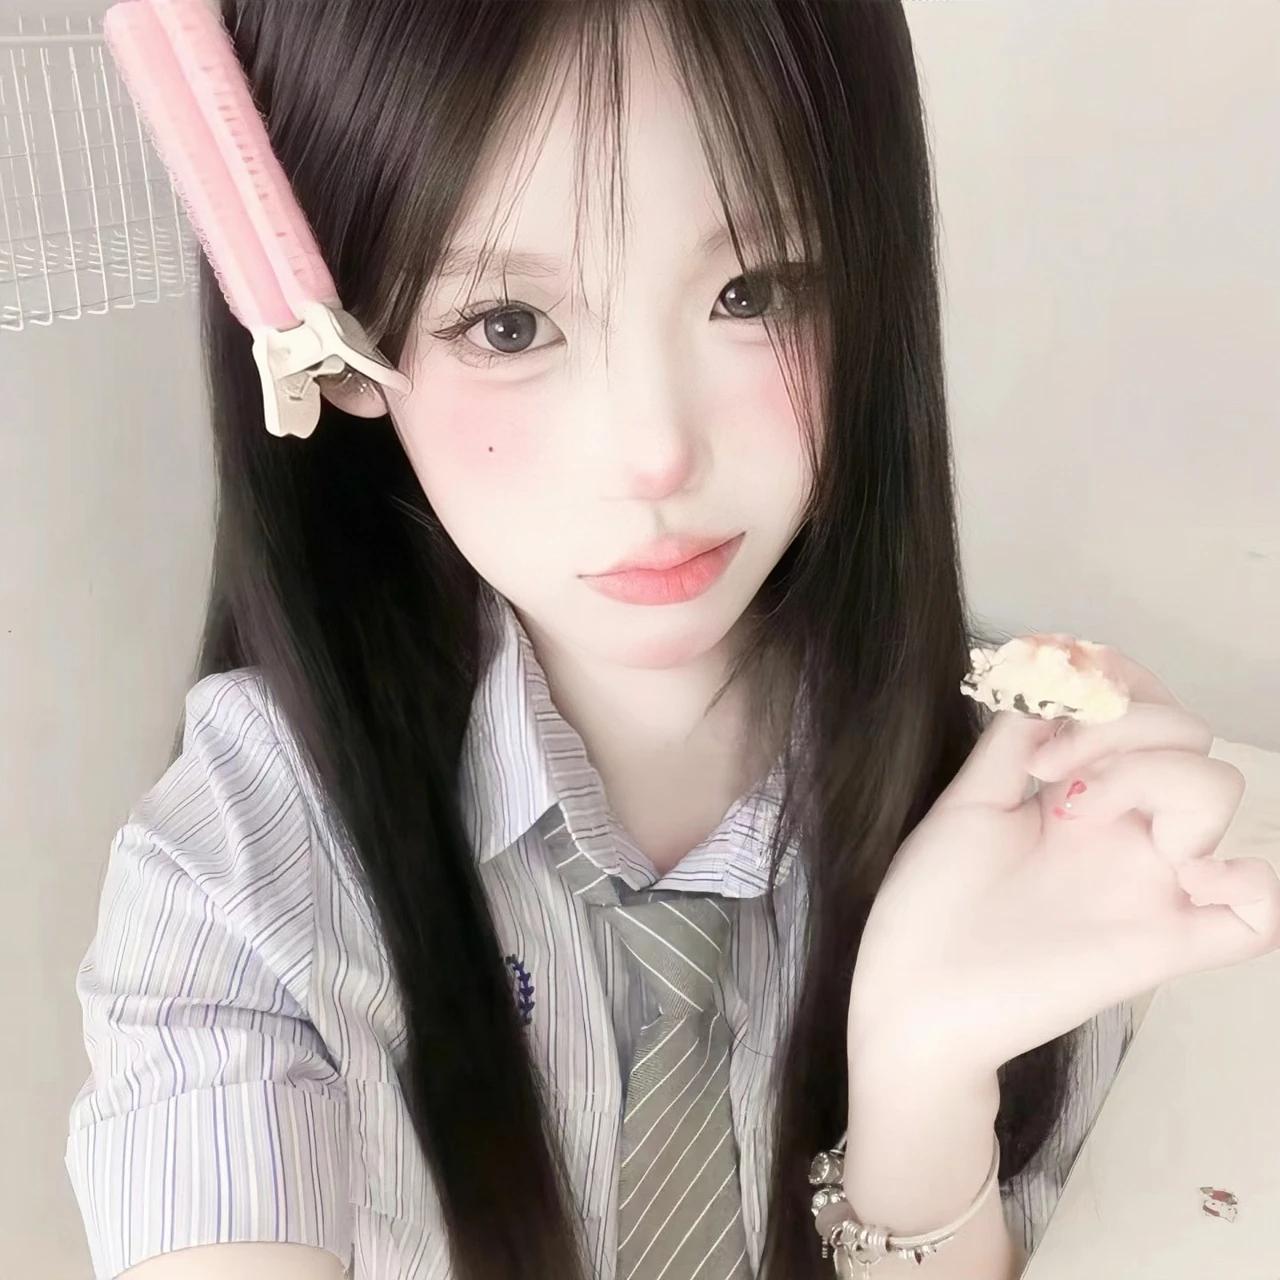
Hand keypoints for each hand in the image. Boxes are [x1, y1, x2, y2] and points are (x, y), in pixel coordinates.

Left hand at [846, 636, 1279, 1077]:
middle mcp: (1126, 835)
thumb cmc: (929, 907)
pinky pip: (1259, 919)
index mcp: (1080, 799)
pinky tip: (1180, 869)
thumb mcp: (965, 803)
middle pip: (1189, 738)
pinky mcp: (1161, 947)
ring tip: (1077, 812)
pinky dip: (1251, 884)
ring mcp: (1148, 886)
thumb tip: (1057, 695)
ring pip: (1222, 792)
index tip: (1056, 703)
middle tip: (1049, 770)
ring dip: (1155, 774)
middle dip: (1121, 726)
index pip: (1148, 715)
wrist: (913, 997)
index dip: (1123, 685)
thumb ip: (1013, 741)